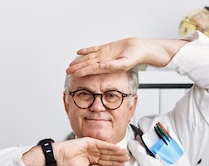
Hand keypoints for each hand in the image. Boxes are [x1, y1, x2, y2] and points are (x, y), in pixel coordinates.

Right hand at [55, 137, 128, 165]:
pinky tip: (117, 148)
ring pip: (107, 150)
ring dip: (116, 152)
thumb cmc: (69, 163)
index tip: (122, 164)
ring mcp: (92, 147)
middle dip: (118, 157)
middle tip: (127, 158)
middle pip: (109, 155)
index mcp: (92, 160)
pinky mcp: (90, 142)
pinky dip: (110, 146)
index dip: (115, 163)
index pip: (106, 161)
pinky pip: (103, 144)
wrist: (61, 157)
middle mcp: (93, 153)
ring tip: (125, 154)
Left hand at [66, 38, 185, 77]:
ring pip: (89, 58)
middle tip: (67, 71)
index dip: (82, 71)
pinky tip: (79, 51)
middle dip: (77, 68)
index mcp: (107, 66)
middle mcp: (104, 62)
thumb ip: (112, 65)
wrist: (141, 49)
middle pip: (87, 64)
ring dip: (80, 61)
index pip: (91, 69)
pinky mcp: (107, 48)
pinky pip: (94, 49)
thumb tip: (101, 65)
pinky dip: (86, 50)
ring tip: (71, 64)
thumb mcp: (124, 63)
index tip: (74, 73)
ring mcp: (104, 55)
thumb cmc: (135, 57)